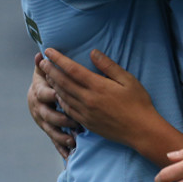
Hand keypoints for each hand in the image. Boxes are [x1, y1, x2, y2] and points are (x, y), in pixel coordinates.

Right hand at [28, 53, 77, 158]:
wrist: (36, 96)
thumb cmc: (45, 79)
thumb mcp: (43, 71)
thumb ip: (44, 64)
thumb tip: (40, 54)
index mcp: (39, 92)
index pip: (45, 94)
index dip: (54, 95)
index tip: (65, 95)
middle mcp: (38, 108)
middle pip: (47, 115)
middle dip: (60, 118)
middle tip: (74, 121)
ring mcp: (43, 122)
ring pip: (51, 130)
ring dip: (61, 135)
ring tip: (73, 140)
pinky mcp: (48, 130)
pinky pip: (54, 141)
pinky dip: (61, 148)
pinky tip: (69, 155)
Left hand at [40, 48, 157, 148]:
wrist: (141, 130)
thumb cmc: (138, 103)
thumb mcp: (127, 79)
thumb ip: (108, 65)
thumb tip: (93, 52)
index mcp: (98, 86)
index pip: (72, 69)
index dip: (58, 59)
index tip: (48, 50)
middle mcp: (88, 100)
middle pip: (63, 82)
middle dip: (50, 71)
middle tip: (41, 62)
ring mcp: (86, 113)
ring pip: (63, 96)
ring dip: (53, 85)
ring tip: (47, 76)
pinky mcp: (87, 123)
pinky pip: (68, 110)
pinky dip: (60, 100)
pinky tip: (59, 95)